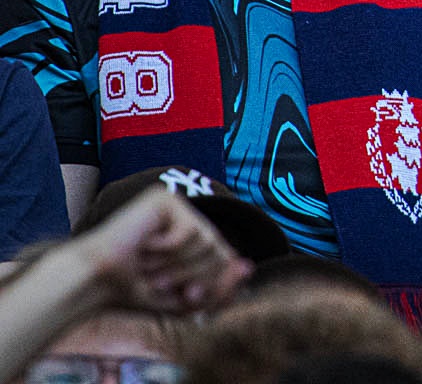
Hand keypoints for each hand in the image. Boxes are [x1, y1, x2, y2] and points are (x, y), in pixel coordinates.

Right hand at [72, 186, 251, 314]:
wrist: (94, 282)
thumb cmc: (135, 291)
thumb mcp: (184, 299)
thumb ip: (219, 288)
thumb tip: (249, 266)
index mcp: (195, 238)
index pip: (228, 259)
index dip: (212, 282)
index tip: (185, 296)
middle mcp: (189, 217)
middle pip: (221, 250)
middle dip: (192, 275)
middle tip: (158, 280)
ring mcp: (177, 205)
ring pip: (206, 240)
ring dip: (176, 265)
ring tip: (149, 264)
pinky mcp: (164, 198)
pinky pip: (188, 231)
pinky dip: (166, 249)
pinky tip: (144, 246)